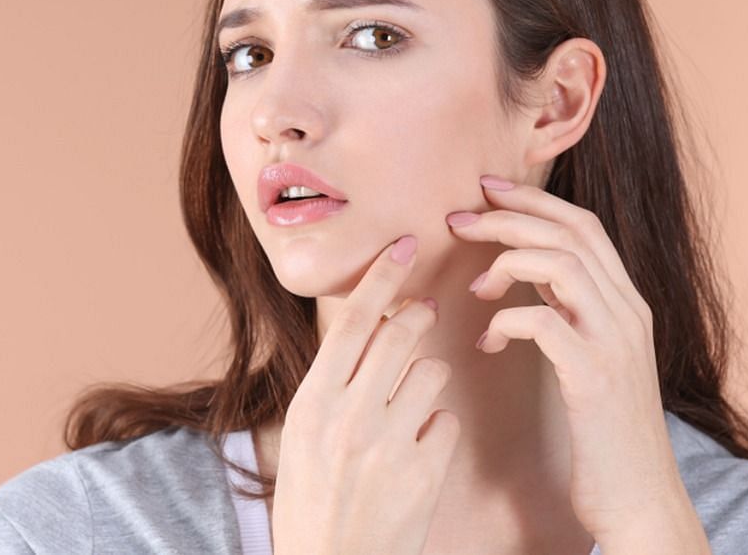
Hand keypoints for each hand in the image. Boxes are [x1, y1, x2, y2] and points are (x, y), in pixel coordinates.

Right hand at [271, 235, 460, 554]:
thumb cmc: (312, 504)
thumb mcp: (302, 438)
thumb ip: (332, 385)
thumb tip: (367, 327)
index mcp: (311, 404)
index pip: (353, 322)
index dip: (382, 277)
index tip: (404, 244)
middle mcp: (348, 418)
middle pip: (400, 335)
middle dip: (418, 314)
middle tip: (425, 307)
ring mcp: (388, 447)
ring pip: (430, 373)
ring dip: (427, 379)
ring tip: (409, 405)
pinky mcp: (424, 475)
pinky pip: (445, 421)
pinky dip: (436, 427)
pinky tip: (419, 450)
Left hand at [445, 175, 705, 549]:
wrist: (641, 499)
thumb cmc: (606, 431)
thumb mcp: (593, 358)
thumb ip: (571, 312)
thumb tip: (529, 274)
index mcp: (628, 303)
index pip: (584, 226)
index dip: (534, 200)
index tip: (487, 192)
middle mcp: (629, 313)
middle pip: (567, 234)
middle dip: (507, 217)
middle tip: (458, 221)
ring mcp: (615, 343)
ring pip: (559, 264)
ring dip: (504, 262)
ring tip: (474, 288)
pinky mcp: (593, 378)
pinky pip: (541, 322)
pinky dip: (505, 322)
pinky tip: (488, 344)